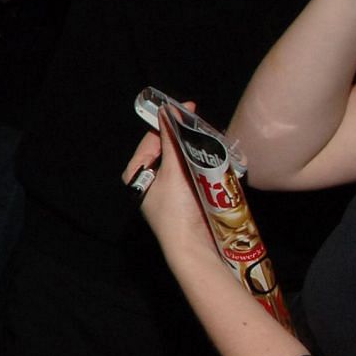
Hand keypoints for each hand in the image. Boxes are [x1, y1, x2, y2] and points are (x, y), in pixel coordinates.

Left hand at [124, 111, 212, 250]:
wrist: (195, 247)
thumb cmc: (176, 211)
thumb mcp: (172, 172)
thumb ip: (171, 140)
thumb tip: (168, 112)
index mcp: (137, 173)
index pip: (152, 139)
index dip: (169, 122)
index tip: (187, 108)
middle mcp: (152, 180)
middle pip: (170, 148)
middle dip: (187, 135)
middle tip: (203, 122)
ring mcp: (171, 189)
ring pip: (185, 159)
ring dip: (198, 148)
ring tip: (213, 136)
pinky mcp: (189, 196)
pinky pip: (197, 172)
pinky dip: (206, 163)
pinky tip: (219, 155)